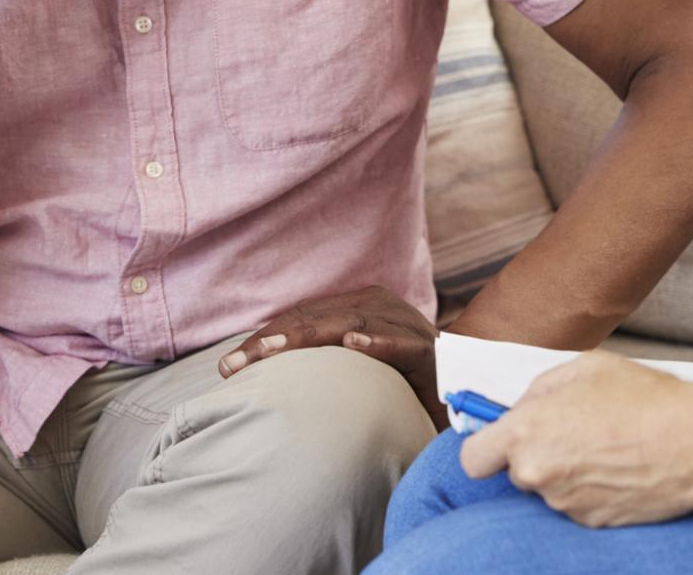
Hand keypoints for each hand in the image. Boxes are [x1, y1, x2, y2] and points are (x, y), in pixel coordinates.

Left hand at [219, 285, 447, 429]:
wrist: (465, 385)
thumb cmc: (401, 380)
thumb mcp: (353, 369)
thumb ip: (320, 364)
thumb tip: (263, 374)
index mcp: (357, 307)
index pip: (300, 318)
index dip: (263, 339)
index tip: (227, 366)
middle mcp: (379, 307)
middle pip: (315, 319)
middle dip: (271, 341)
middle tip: (233, 364)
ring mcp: (405, 326)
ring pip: (349, 325)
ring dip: (309, 338)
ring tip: (272, 352)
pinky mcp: (429, 351)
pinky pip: (401, 345)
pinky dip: (378, 342)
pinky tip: (353, 344)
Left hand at [461, 351, 692, 527]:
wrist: (692, 442)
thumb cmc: (641, 397)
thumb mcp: (584, 367)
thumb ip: (541, 388)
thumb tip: (526, 406)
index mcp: (525, 432)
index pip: (473, 458)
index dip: (485, 447)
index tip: (501, 437)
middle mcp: (538, 474)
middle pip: (518, 472)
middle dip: (537, 453)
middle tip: (573, 431)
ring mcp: (565, 504)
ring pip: (551, 488)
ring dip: (568, 471)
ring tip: (607, 446)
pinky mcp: (593, 522)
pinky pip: (579, 504)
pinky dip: (592, 489)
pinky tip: (620, 467)